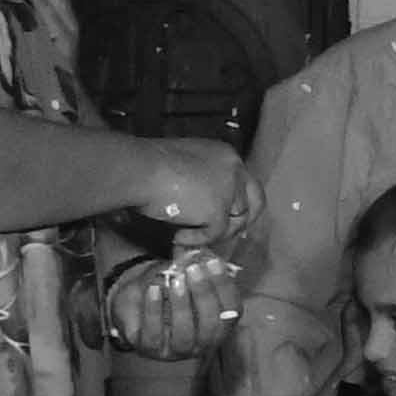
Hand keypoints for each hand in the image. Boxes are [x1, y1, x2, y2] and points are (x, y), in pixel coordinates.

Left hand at [105, 245, 237, 359]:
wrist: (136, 303)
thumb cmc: (170, 289)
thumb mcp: (187, 277)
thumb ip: (201, 270)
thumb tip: (206, 257)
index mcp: (219, 325)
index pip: (231, 311)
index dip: (224, 287)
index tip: (213, 263)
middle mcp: (202, 343)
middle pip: (210, 325)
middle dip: (203, 295)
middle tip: (194, 270)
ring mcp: (176, 350)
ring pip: (184, 334)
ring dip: (181, 305)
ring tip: (175, 280)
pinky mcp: (149, 349)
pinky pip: (153, 334)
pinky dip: (154, 310)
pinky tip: (154, 289)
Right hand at [131, 138, 256, 248]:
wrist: (139, 169)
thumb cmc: (149, 164)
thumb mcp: (183, 165)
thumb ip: (201, 181)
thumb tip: (201, 206)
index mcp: (226, 156)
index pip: (245, 183)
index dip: (237, 202)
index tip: (226, 217)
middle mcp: (235, 170)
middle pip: (255, 201)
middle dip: (242, 221)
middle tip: (224, 235)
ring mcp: (230, 190)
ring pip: (236, 221)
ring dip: (215, 232)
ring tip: (189, 235)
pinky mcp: (218, 211)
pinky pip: (214, 234)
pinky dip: (197, 239)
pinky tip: (178, 236)